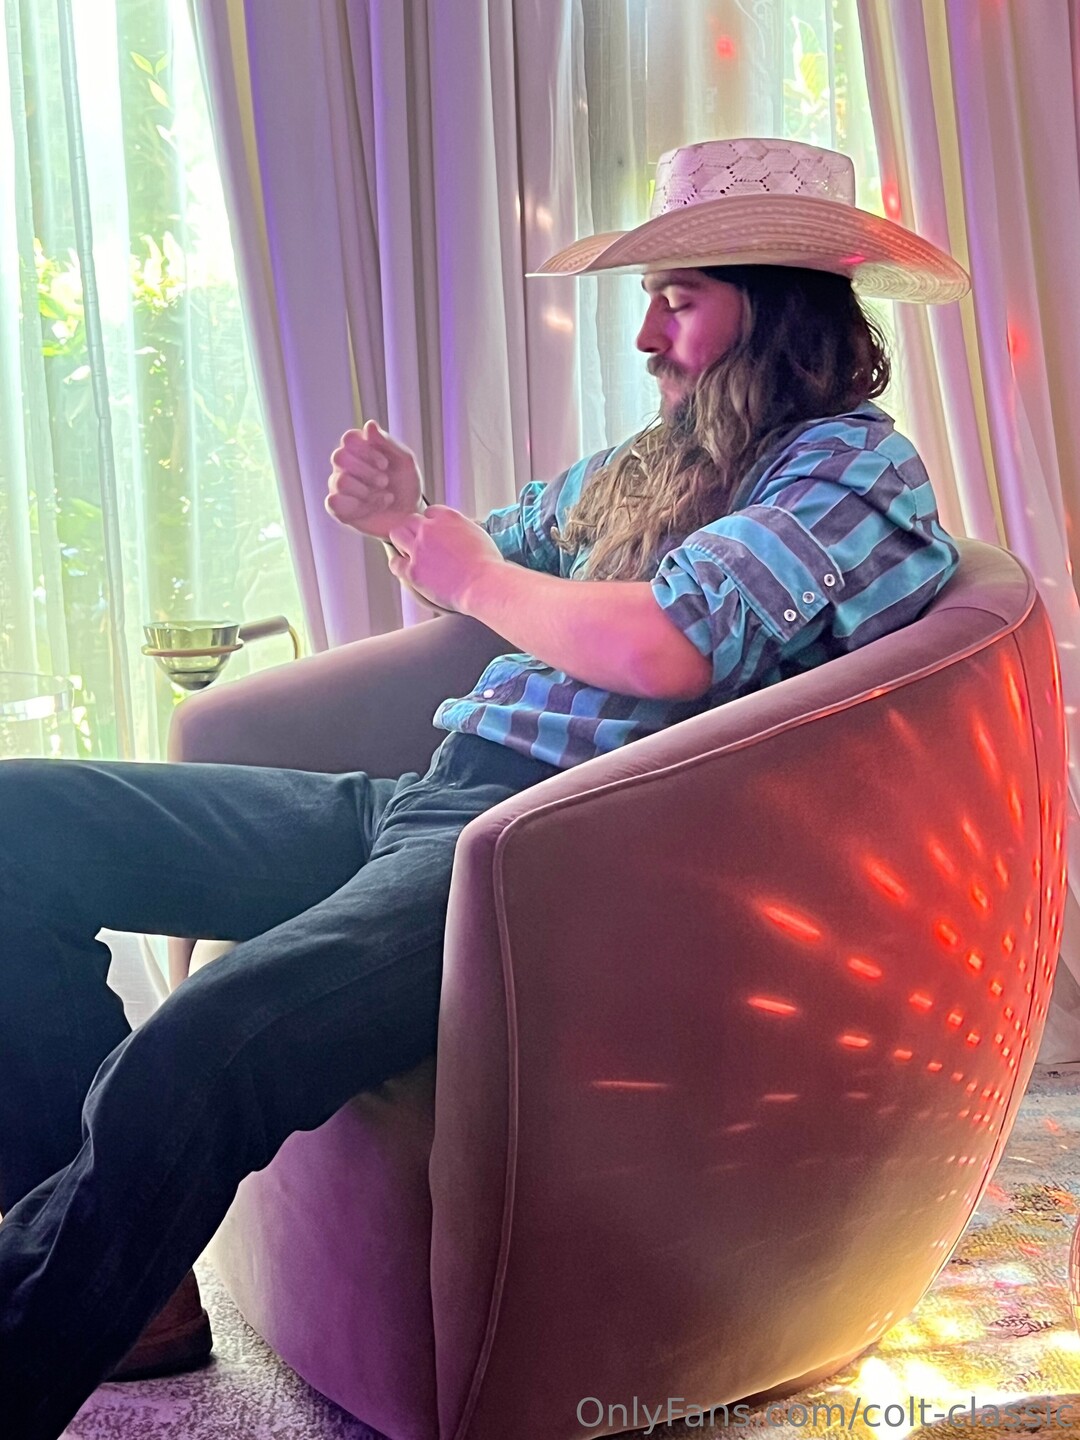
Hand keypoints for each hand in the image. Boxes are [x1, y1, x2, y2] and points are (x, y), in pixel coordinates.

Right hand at [325, 420, 422, 538]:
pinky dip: (360, 506)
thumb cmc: (406, 485)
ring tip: (384, 496)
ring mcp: (339, 487)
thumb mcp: (404, 461)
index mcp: (359, 449)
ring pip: (340, 481)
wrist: (410, 515)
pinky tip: (374, 507)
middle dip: (366, 471)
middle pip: (339, 457)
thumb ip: (387, 442)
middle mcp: (344, 466)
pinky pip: (334, 503)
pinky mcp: (339, 509)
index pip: (348, 439)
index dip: (366, 450)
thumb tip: (369, 425)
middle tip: (384, 481)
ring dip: (366, 490)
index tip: (385, 464)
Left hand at [386, 506, 504, 613]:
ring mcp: (418, 549)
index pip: (430, 511)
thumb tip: (460, 530)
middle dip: (414, 530)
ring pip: (397, 535)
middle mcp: (430, 529)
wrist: (483, 585)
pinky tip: (406, 569)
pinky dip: (399, 565)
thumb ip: (463, 528)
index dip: (432, 523)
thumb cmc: (487, 565)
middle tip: (420, 543)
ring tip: (410, 554)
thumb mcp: (479, 534)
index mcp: (448, 518)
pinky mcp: (412, 571)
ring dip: (402, 542)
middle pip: (410, 520)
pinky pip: (395, 562)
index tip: (435, 533)